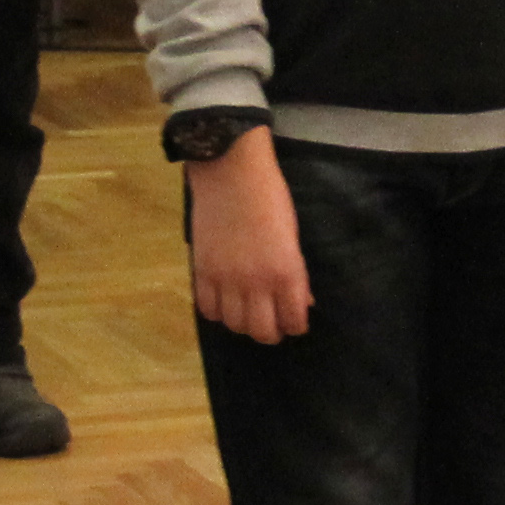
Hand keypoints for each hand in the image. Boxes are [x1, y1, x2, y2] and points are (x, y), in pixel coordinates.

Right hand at [186, 129, 310, 344]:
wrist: (231, 173)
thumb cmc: (271, 199)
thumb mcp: (293, 237)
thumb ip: (296, 274)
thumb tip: (303, 302)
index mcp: (286, 272)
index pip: (293, 321)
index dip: (296, 326)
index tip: (294, 321)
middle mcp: (256, 282)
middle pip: (261, 332)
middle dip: (270, 332)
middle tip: (272, 322)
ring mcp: (226, 279)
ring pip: (234, 324)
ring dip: (243, 323)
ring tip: (247, 311)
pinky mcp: (202, 271)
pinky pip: (207, 309)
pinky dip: (217, 311)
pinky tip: (224, 301)